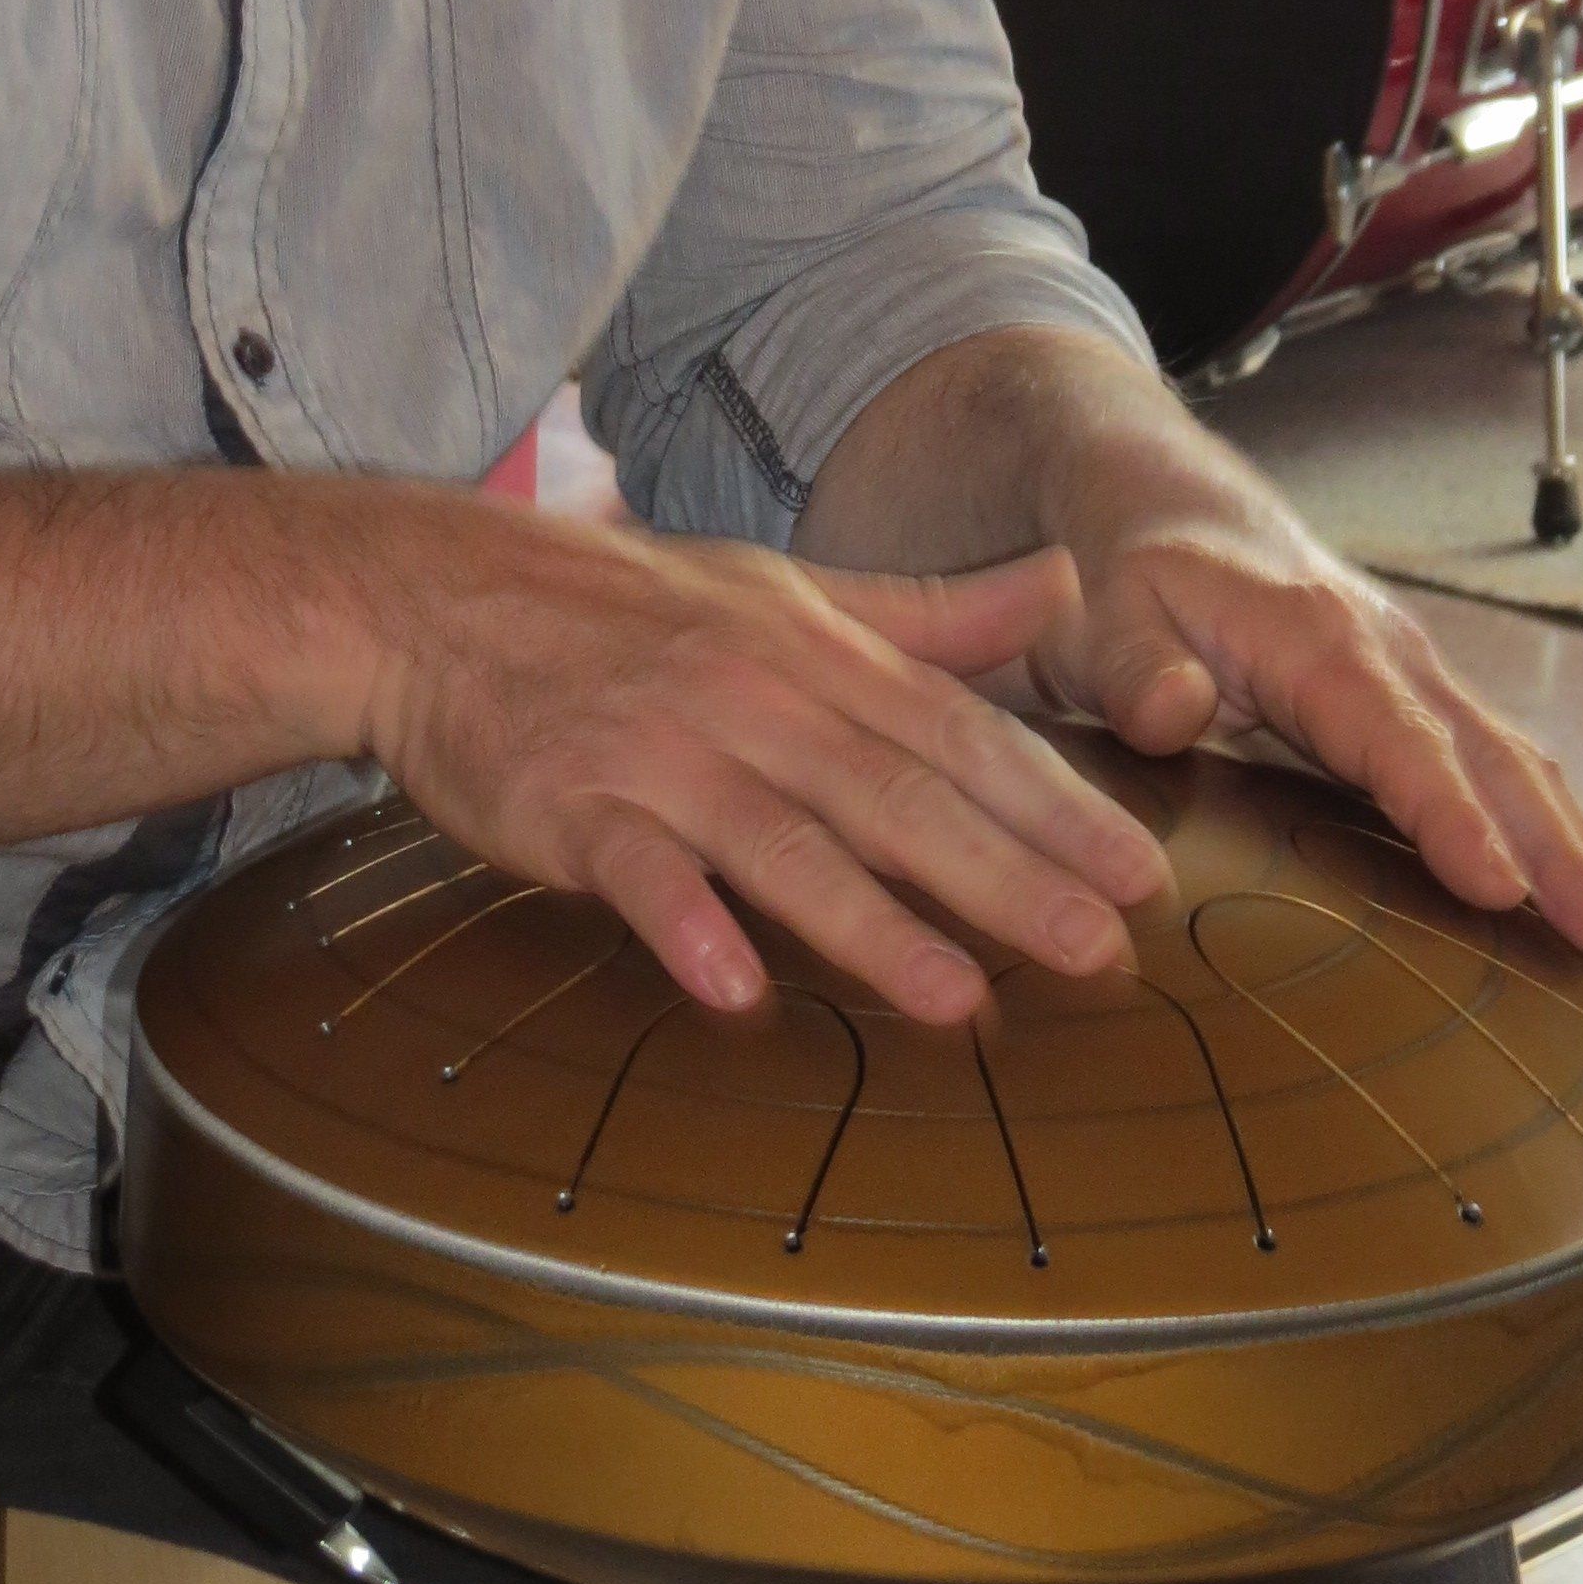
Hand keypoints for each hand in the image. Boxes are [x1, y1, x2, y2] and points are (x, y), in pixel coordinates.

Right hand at [351, 498, 1173, 1024]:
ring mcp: (663, 754)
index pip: (959, 736)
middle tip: (1100, 950)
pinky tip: (733, 985)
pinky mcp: (573, 805)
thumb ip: (928, 613)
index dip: (1054, 806)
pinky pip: (637, 871)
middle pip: (897, 797)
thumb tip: (1062, 584)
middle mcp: (755, 698)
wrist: (442, 596)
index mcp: (819, 652)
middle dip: (1005, 876)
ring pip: (784, 842)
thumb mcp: (788, 588)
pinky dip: (684, 923)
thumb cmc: (628, 605)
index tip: (1140, 874)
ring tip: (960, 1000)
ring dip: (873, 923)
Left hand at [1008, 496, 1582, 970]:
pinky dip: (1560, 835)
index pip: (1398, 737)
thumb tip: (1173, 710)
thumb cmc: (1130, 567)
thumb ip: (1130, 663)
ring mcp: (1415, 680)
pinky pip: (1500, 773)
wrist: (1160, 499)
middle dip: (1570, 852)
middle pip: (1495, 760)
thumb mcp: (1100, 609)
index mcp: (1318, 639)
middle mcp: (1390, 658)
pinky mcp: (1418, 705)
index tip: (1501, 888)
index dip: (1449, 813)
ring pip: (1517, 768)